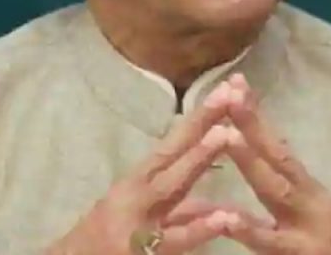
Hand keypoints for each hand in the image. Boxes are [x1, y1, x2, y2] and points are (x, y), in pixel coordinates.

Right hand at [46, 85, 240, 254]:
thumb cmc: (101, 241)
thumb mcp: (138, 216)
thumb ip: (180, 209)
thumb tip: (219, 202)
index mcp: (136, 184)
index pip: (171, 146)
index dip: (197, 120)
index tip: (224, 91)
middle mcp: (136, 197)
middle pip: (172, 156)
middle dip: (201, 126)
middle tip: (229, 96)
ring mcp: (138, 224)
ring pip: (171, 189)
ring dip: (198, 161)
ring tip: (226, 136)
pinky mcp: (140, 252)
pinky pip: (174, 240)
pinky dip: (199, 230)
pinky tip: (224, 219)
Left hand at [219, 74, 330, 254]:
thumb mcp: (309, 214)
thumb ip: (283, 188)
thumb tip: (251, 153)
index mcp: (309, 191)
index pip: (278, 148)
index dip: (256, 117)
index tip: (235, 82)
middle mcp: (311, 204)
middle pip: (278, 160)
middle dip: (252, 127)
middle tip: (229, 94)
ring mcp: (306, 231)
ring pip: (276, 194)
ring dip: (251, 164)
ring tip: (228, 138)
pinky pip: (270, 244)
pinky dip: (250, 231)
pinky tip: (228, 219)